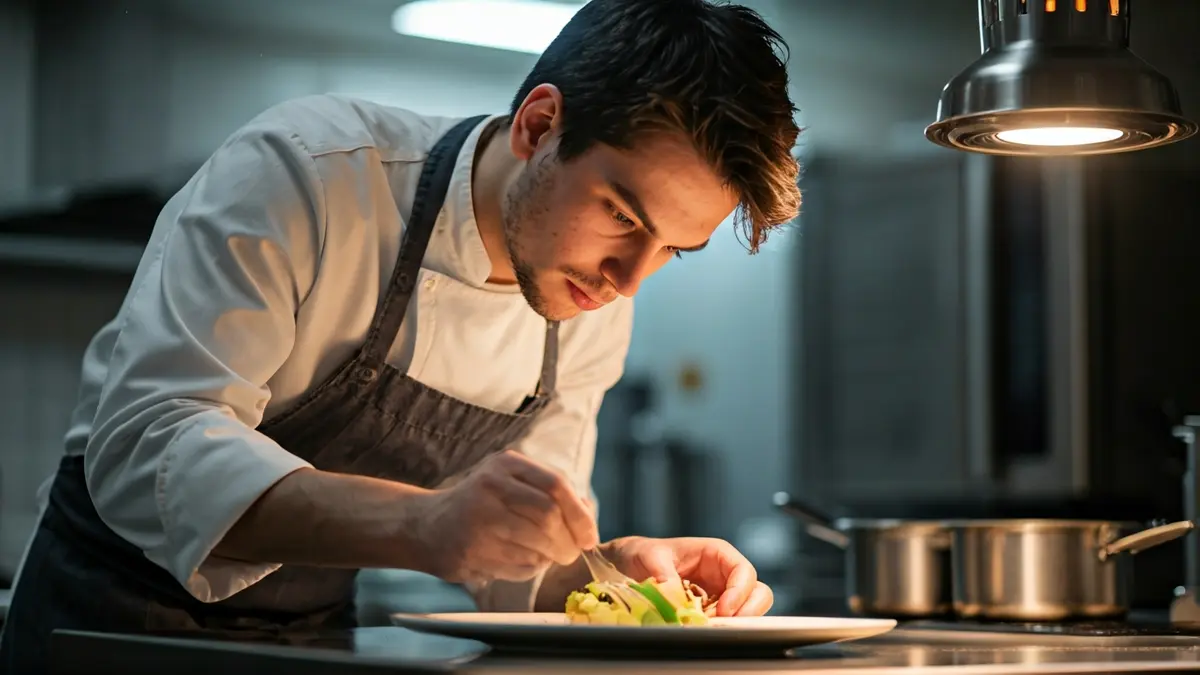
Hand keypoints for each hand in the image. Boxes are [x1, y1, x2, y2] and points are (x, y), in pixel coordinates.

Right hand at [412, 450, 598, 583]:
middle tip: (571, 553)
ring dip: (550, 557)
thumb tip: (588, 515)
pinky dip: (531, 569)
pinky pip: (519, 567)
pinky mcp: (471, 551)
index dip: (581, 514)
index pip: (556, 486)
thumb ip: (551, 493)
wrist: (425, 525)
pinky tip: (521, 561)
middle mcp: (490, 486)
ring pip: (536, 545)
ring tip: (546, 556)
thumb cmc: (482, 504)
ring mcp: (478, 519)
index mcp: (506, 464)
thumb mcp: (512, 483)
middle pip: (549, 517)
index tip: (589, 536)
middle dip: (568, 542)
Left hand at [603, 536, 772, 616]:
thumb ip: (663, 572)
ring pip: (746, 610)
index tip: (724, 609)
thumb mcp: (649, 556)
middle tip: (725, 624)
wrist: (624, 566)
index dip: (740, 591)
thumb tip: (674, 594)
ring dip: (733, 623)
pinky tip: (700, 630)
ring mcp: (718, 595)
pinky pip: (724, 623)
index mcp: (715, 554)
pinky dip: (718, 629)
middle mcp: (722, 574)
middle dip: (747, 610)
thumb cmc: (641, 553)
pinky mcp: (708, 612)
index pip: (743, 571)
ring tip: (708, 628)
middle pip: (757, 592)